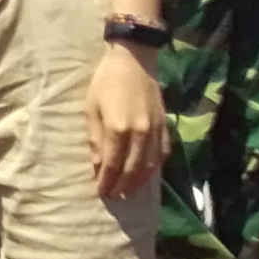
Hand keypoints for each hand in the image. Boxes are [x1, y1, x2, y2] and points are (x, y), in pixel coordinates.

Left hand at [88, 45, 165, 199]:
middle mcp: (140, 134)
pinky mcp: (166, 126)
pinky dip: (155, 168)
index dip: (106, 182)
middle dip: (122, 186)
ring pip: (150, 166)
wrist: (134, 61)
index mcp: (118, 129)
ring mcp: (156, 131)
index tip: (101, 193)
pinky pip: (163, 154)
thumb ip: (96, 138)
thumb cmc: (106, 82)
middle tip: (114, 197)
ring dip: (139, 182)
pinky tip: (147, 174)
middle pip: (132, 170)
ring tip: (129, 191)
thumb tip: (98, 166)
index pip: (112, 165)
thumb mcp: (92, 108)